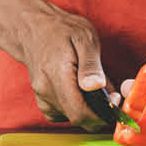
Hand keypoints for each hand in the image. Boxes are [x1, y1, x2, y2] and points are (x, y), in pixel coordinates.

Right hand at [5, 0, 114, 131]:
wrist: (32, 27)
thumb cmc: (62, 29)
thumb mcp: (84, 38)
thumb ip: (91, 65)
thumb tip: (97, 86)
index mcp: (58, 76)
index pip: (79, 113)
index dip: (100, 116)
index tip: (114, 105)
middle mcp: (45, 90)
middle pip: (76, 117)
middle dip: (97, 111)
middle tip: (109, 93)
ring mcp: (41, 95)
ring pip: (69, 116)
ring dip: (86, 108)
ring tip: (94, 86)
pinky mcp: (41, 97)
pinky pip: (60, 112)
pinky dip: (73, 106)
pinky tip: (80, 91)